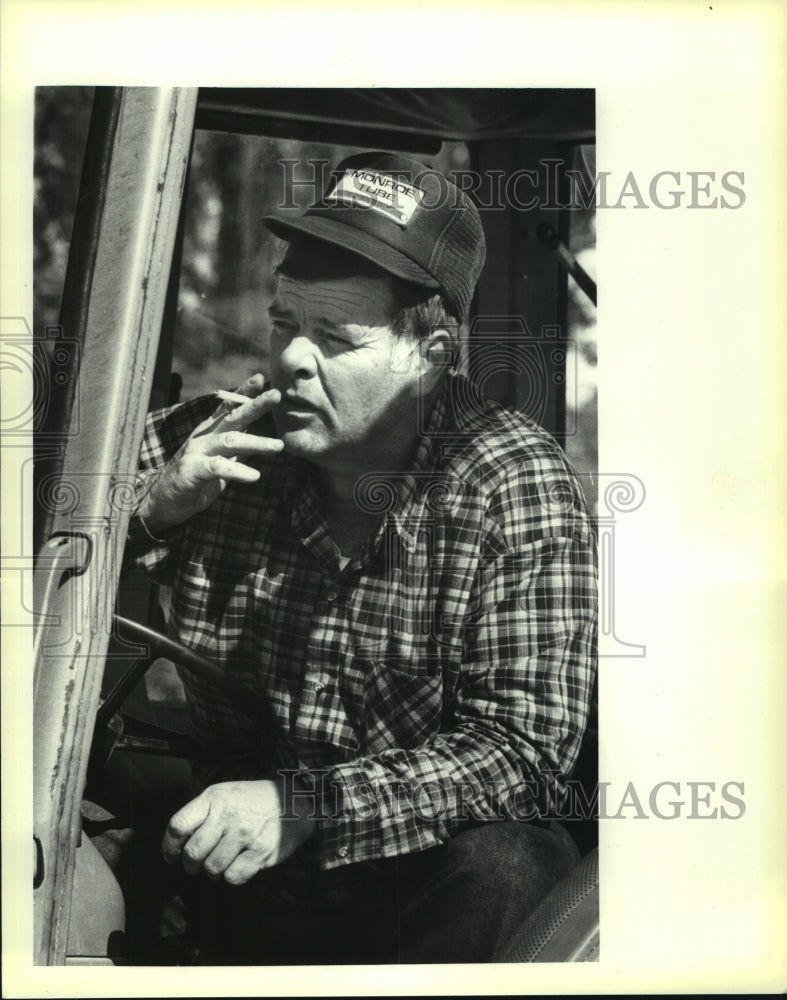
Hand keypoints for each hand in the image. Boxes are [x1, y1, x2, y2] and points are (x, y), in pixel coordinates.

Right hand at [139, 374, 282, 533]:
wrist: (163, 501)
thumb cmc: (195, 478)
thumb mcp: (220, 458)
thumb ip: (238, 446)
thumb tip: (264, 434)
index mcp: (210, 431)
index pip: (229, 407)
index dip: (244, 392)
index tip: (262, 378)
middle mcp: (203, 437)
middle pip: (232, 417)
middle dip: (255, 405)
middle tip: (277, 396)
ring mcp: (196, 453)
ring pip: (229, 441)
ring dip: (256, 442)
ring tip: (279, 446)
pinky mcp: (192, 472)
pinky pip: (217, 468)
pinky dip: (237, 470)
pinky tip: (255, 476)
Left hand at [161, 779, 315, 884]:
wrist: (294, 801)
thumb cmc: (252, 800)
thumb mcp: (225, 794)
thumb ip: (201, 813)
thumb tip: (175, 843)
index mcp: (214, 798)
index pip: (178, 826)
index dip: (169, 846)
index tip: (171, 856)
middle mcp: (228, 815)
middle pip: (192, 852)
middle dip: (190, 865)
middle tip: (196, 865)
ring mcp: (245, 834)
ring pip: (211, 868)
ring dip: (211, 872)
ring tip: (219, 863)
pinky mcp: (260, 852)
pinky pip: (232, 877)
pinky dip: (230, 877)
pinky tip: (236, 866)